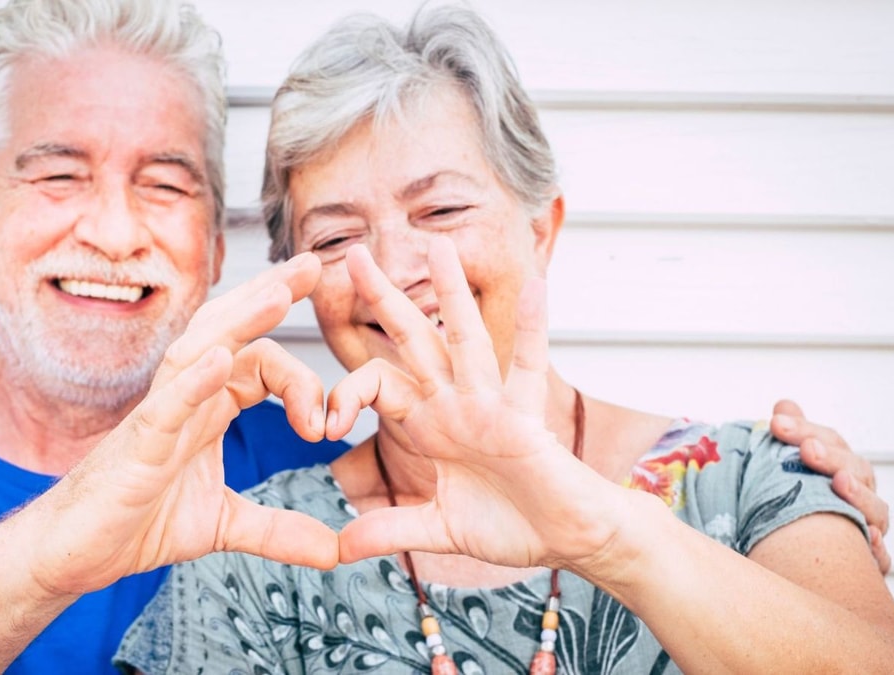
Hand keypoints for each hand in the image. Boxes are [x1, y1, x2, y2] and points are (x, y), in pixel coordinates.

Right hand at [22, 253, 339, 596]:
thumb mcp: (224, 525)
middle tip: (315, 263)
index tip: (327, 426)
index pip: (260, 364)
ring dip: (241, 321)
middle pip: (231, 331)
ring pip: (200, 350)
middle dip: (272, 294)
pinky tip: (221, 358)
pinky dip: (195, 380)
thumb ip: (280, 530)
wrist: (73, 555)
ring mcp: (159, 416)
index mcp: (208, 409)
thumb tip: (335, 550)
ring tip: (279, 293)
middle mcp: (185, 399)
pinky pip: (167, 403)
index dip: (302, 381)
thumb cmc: (134, 524)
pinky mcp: (137, 444)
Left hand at [329, 239, 625, 572]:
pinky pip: (528, 368)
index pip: (378, 385)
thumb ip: (392, 529)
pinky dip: (533, 329)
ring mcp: (490, 405)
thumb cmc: (513, 525)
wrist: (568, 540)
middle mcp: (456, 403)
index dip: (347, 396)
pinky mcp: (524, 419)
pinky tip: (536, 287)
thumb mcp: (438, 528)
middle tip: (352, 253)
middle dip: (383, 297)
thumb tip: (340, 548)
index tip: (324, 427)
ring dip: (451, 293)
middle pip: (412, 339)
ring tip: (437, 245)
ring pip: (465, 339)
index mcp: (431, 423)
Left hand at [770, 400, 890, 573]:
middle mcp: (858, 495)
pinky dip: (876, 549)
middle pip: (855, 469)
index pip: (829, 442)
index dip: (806, 430)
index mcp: (839, 469)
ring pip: (874, 509)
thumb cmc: (795, 506)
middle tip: (806, 450)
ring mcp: (867, 526)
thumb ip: (790, 437)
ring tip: (840, 483)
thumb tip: (784, 406)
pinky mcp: (869, 562)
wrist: (796, 558)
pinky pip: (879, 557)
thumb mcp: (786, 470)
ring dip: (859, 495)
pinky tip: (868, 539)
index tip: (776, 423)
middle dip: (831, 457)